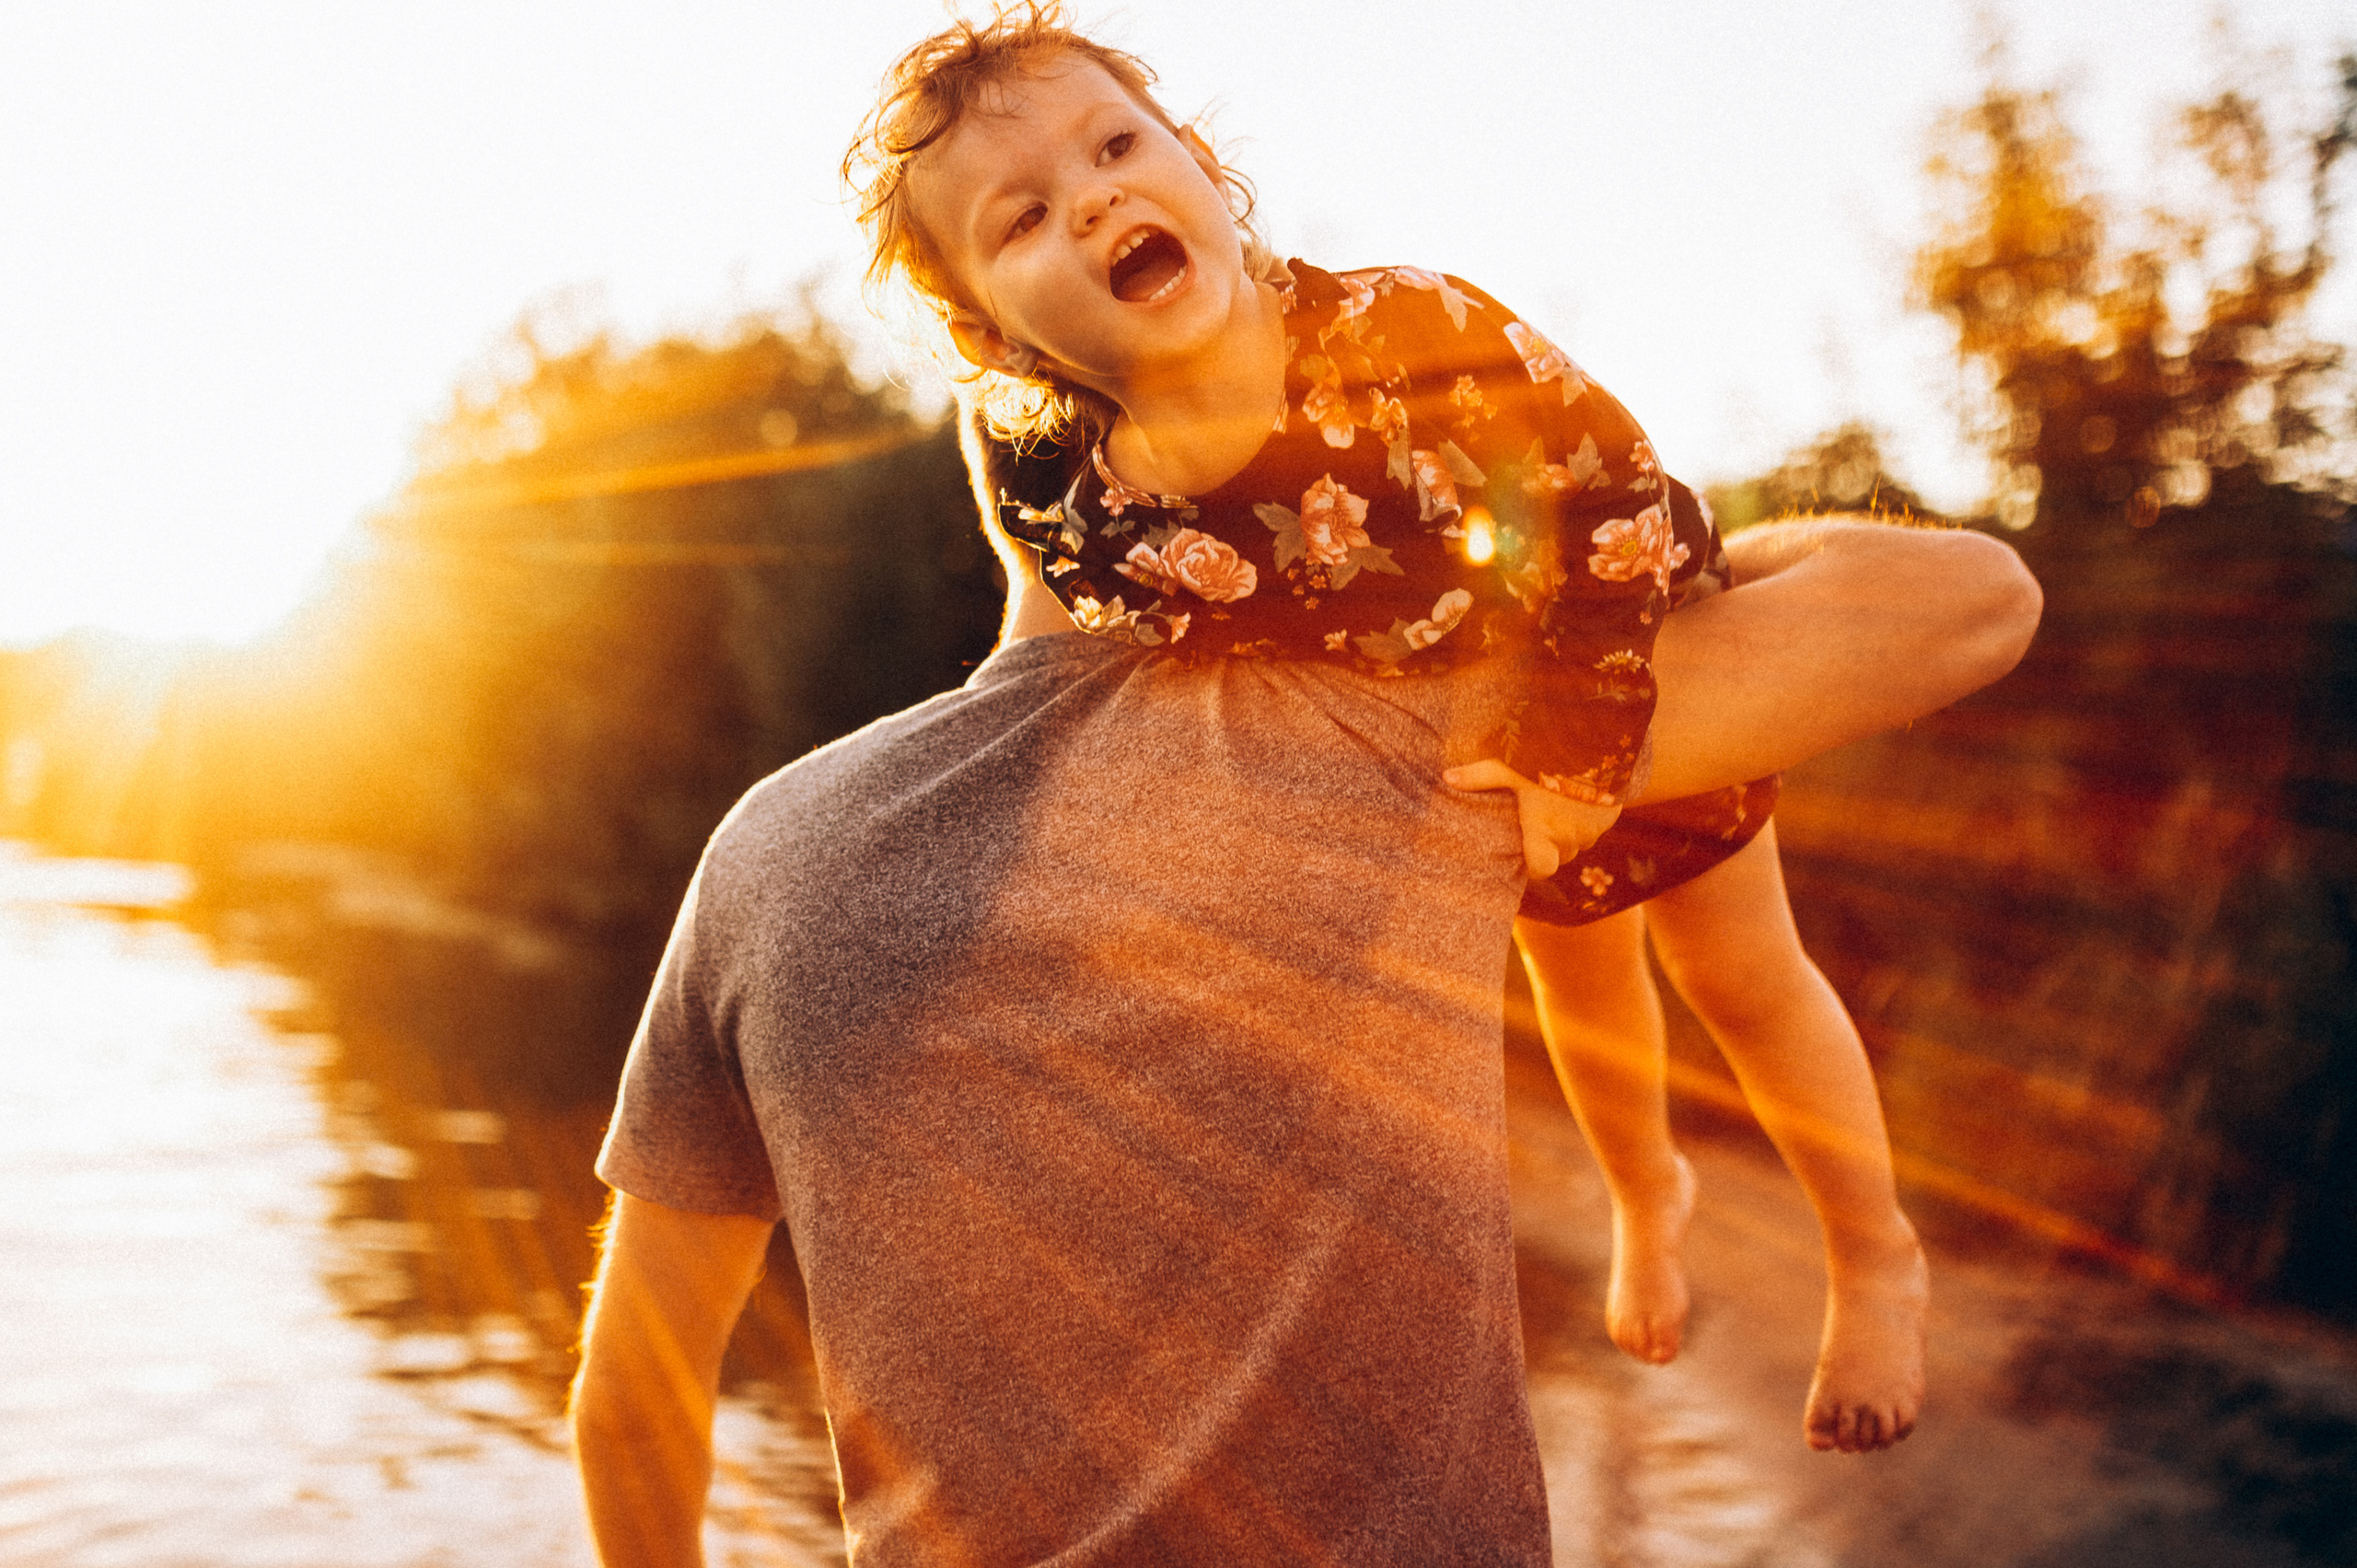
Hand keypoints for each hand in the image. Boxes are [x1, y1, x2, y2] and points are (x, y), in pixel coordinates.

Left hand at [1443, 759, 1622, 878]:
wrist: (1603, 742)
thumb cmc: (1551, 757)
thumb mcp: (1511, 766)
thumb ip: (1480, 776)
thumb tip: (1446, 777)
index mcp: (1544, 832)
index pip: (1540, 870)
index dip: (1533, 866)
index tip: (1525, 852)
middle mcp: (1571, 838)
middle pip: (1557, 855)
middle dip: (1547, 843)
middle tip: (1534, 820)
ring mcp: (1595, 829)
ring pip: (1577, 841)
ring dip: (1567, 831)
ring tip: (1554, 805)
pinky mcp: (1612, 815)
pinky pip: (1595, 826)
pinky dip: (1586, 818)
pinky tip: (1575, 796)